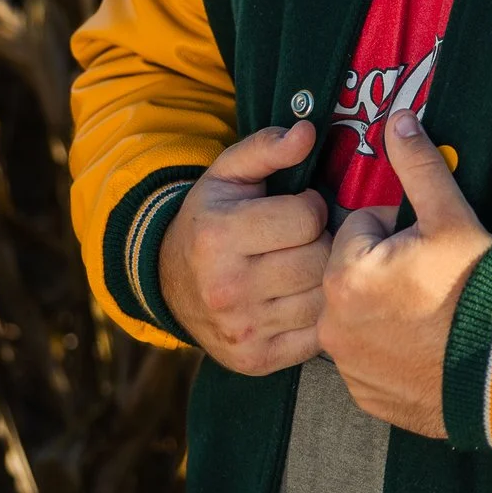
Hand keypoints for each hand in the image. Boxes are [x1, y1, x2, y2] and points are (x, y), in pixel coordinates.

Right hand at [158, 121, 330, 374]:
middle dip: (321, 243)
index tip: (298, 208)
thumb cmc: (209, 219)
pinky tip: (300, 298)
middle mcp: (226, 287)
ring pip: (322, 299)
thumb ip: (267, 147)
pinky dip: (317, 316)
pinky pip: (316, 336)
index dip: (311, 206)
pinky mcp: (255, 360)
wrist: (169, 283)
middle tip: (307, 240)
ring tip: (304, 266)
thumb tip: (307, 132)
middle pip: (319, 259)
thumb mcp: (227, 174)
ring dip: (322, 280)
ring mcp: (242, 329)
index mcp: (218, 235)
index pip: (307, 217)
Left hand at [319, 112, 491, 436]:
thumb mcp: (452, 218)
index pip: (360, 228)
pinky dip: (390, 351)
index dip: (398, 232)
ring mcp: (348, 366)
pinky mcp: (366, 396)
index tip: (429, 249)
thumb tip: (397, 120)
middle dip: (386, 270)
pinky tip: (426, 347)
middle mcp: (332, 325)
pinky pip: (368, 358)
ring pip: (360, 316)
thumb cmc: (481, 289)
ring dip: (385, 310)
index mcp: (345, 274)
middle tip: (434, 281)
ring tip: (434, 314)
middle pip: (355, 273)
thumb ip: (418, 166)